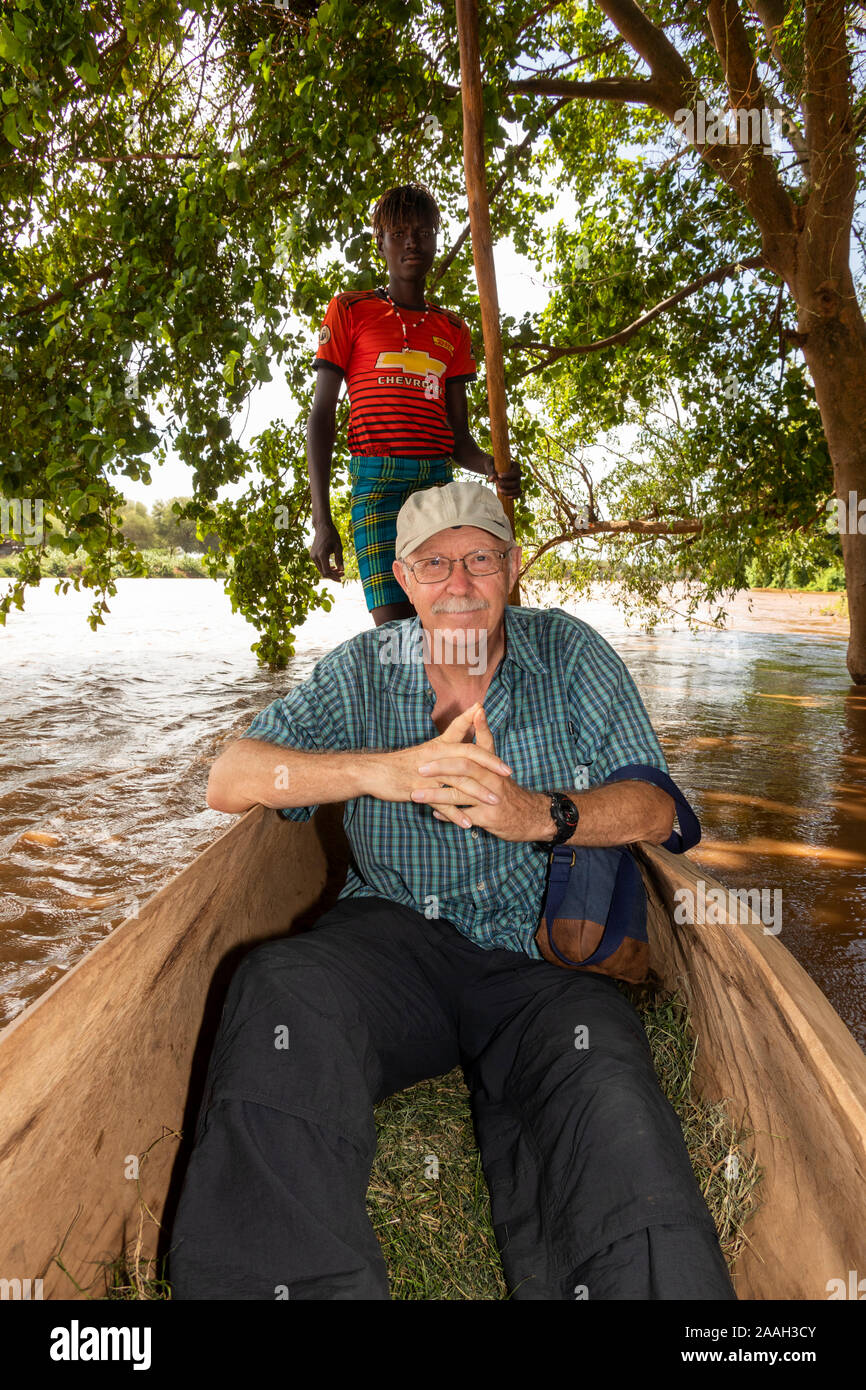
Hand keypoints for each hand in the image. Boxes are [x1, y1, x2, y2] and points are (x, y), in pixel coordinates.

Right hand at [309, 520, 343, 579]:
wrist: (322, 527)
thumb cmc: (332, 535)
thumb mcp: (338, 547)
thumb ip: (339, 559)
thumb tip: (342, 570)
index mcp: (321, 555)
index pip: (326, 571)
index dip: (334, 577)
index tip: (341, 578)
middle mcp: (314, 556)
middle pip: (323, 572)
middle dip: (333, 575)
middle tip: (343, 574)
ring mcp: (312, 556)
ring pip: (321, 570)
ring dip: (330, 572)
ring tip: (339, 571)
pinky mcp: (312, 555)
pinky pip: (319, 565)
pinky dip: (326, 568)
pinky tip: (333, 567)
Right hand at [364, 702, 513, 802]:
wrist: (375, 772)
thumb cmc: (403, 762)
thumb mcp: (429, 748)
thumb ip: (451, 737)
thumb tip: (468, 728)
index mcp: (439, 746)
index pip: (468, 741)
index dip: (486, 744)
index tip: (505, 758)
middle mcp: (436, 757)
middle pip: (468, 757)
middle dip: (490, 766)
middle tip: (507, 775)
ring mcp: (428, 774)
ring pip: (458, 781)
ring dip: (478, 792)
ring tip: (494, 801)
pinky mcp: (419, 790)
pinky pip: (441, 803)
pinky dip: (455, 814)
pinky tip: (467, 823)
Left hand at [411, 706, 548, 841]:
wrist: (530, 817)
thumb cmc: (506, 791)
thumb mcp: (498, 770)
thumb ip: (483, 748)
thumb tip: (477, 713)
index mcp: (494, 766)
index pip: (486, 742)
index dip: (481, 726)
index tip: (475, 710)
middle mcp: (494, 779)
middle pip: (465, 767)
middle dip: (440, 767)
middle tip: (420, 768)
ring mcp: (491, 798)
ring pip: (460, 794)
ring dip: (435, 795)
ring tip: (416, 795)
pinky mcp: (489, 817)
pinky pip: (463, 816)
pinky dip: (447, 814)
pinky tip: (434, 813)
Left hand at [482, 453, 520, 498]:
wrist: (492, 468)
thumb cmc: (492, 465)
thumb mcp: (490, 466)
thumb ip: (491, 472)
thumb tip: (491, 479)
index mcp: (515, 465)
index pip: (515, 471)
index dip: (508, 475)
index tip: (498, 476)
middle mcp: (519, 473)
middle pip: (516, 482)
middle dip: (506, 485)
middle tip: (497, 483)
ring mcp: (518, 481)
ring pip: (517, 489)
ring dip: (508, 491)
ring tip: (499, 490)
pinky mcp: (516, 487)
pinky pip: (518, 493)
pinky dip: (514, 496)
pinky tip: (508, 497)